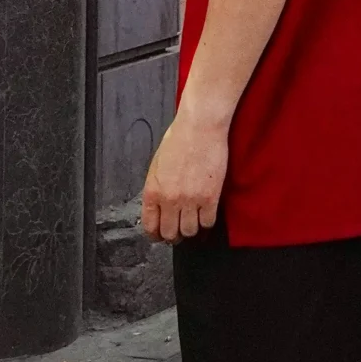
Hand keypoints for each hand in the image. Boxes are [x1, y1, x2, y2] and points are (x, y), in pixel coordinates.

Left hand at [141, 107, 227, 242]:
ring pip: (190, 231)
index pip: (150, 227)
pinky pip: (208, 222)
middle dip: (174, 235)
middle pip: (170, 234)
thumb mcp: (157, 166)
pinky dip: (207, 221)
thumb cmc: (179, 139)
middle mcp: (169, 199)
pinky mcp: (210, 197)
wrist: (200, 126)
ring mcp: (190, 200)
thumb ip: (156, 190)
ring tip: (194, 220)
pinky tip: (206, 212)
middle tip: (179, 230)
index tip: (161, 235)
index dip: (156, 235)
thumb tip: (159, 209)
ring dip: (192, 228)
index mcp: (152, 192)